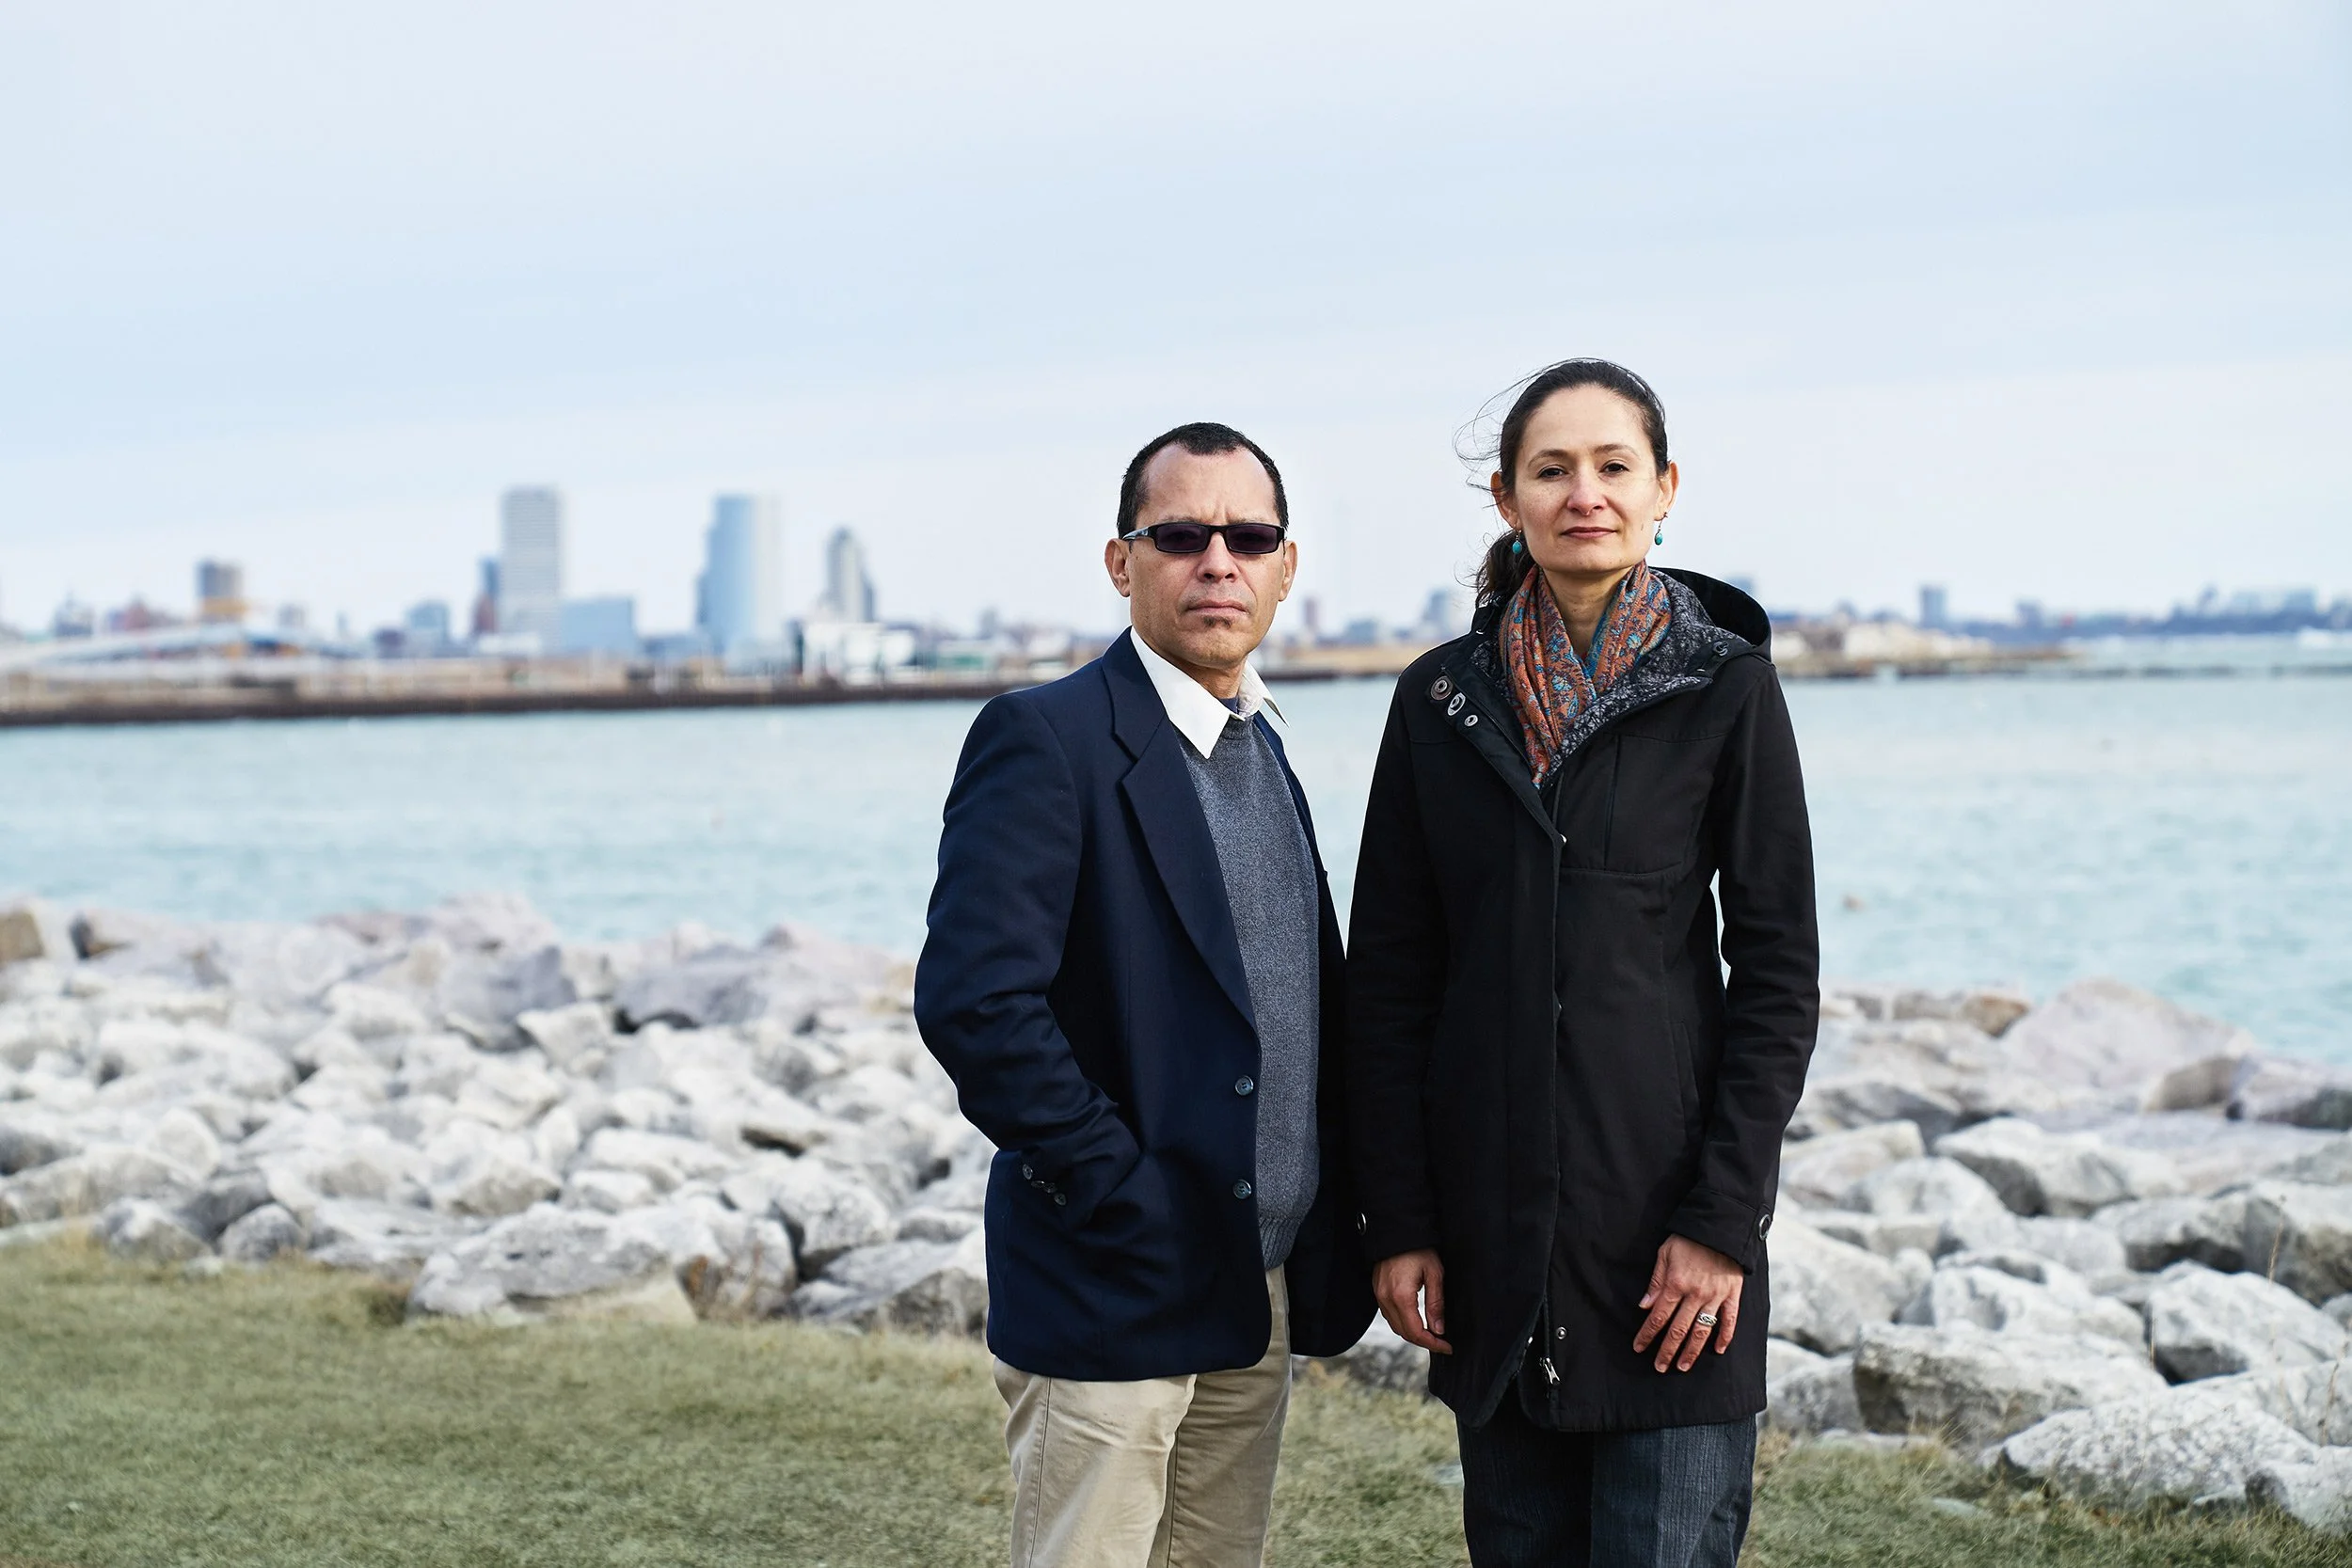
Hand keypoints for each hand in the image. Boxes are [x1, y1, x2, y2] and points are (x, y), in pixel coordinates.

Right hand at [1373, 1249, 1451, 1353]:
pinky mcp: (1378, 1291)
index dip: (1433, 1344)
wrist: (1397, 1230)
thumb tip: (1439, 1329)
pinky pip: (1389, 1315)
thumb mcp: (1434, 1274)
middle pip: (1404, 1333)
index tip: (1447, 1347)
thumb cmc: (1418, 1249)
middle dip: (1424, 1342)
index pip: (1416, 1332)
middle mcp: (1386, 1299)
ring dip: (1413, 1334)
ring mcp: (1379, 1295)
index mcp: (1401, 1296)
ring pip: (1395, 1326)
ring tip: (1431, 1334)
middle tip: (1442, 1343)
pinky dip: (1403, 1323)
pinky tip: (1416, 1321)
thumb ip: (1436, 1304)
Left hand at [1632, 1234, 1742, 1371]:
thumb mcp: (1665, 1253)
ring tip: (1683, 1366)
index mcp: (1675, 1284)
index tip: (1639, 1348)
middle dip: (1667, 1350)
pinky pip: (1729, 1321)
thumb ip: (1656, 1281)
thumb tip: (1645, 1306)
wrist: (1720, 1227)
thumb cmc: (1688, 1239)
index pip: (1658, 1317)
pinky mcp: (1732, 1295)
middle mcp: (1695, 1294)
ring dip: (1692, 1351)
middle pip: (1678, 1329)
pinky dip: (1725, 1337)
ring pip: (1702, 1331)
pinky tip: (1718, 1350)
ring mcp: (1715, 1297)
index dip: (1647, 1334)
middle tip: (1659, 1367)